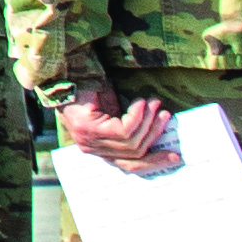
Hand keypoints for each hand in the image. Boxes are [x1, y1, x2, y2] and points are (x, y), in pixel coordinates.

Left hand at [59, 78, 179, 175]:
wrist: (66, 75)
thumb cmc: (91, 92)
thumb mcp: (115, 112)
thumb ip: (130, 126)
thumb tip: (160, 128)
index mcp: (100, 150)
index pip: (130, 166)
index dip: (154, 162)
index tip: (175, 155)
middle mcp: (93, 150)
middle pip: (133, 156)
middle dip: (154, 137)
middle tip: (167, 117)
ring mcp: (90, 142)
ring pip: (131, 142)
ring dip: (148, 122)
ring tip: (155, 104)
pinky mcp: (89, 131)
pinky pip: (124, 130)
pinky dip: (137, 116)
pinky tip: (139, 102)